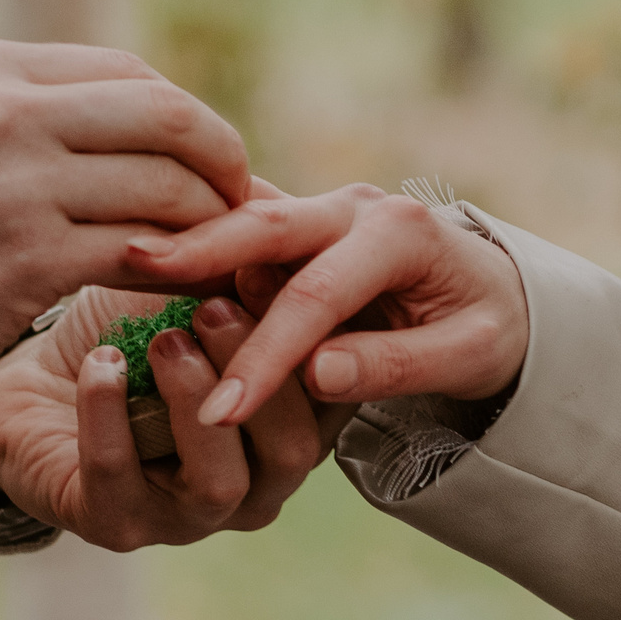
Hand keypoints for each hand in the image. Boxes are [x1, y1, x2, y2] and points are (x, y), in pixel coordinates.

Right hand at [0, 40, 250, 426]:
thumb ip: (28, 122)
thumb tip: (142, 128)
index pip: (132, 74)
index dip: (190, 124)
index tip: (210, 170)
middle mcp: (4, 108)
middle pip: (170, 117)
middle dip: (225, 166)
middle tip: (243, 213)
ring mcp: (17, 182)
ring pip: (168, 188)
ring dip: (212, 229)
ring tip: (222, 261)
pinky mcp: (27, 258)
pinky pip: (147, 254)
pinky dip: (184, 273)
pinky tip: (189, 294)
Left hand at [0, 289, 348, 550]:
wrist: (25, 381)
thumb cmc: (126, 333)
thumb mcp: (191, 288)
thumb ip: (244, 274)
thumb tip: (289, 226)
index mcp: (284, 432)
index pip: (332, 401)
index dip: (314, 339)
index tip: (277, 270)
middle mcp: (252, 487)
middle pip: (294, 451)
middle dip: (259, 374)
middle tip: (215, 308)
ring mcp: (186, 518)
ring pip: (219, 481)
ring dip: (192, 398)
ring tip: (163, 340)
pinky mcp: (115, 524)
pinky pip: (120, 477)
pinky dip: (109, 413)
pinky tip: (102, 364)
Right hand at [120, 184, 527, 427]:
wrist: (494, 287)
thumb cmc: (486, 327)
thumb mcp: (467, 355)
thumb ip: (392, 365)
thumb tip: (318, 373)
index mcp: (401, 235)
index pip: (318, 295)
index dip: (266, 355)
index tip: (220, 411)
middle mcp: (356, 208)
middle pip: (267, 227)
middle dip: (199, 258)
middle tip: (135, 277)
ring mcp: (323, 208)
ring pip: (244, 217)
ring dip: (187, 242)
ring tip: (126, 263)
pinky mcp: (298, 222)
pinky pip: (239, 225)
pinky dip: (195, 240)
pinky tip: (143, 259)